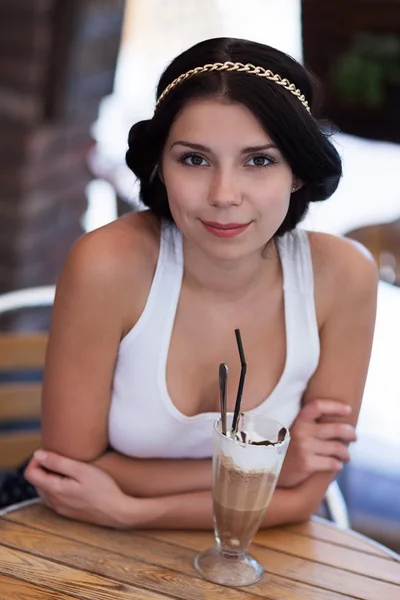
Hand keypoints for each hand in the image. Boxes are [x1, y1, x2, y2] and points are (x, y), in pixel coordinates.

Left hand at [24, 450, 142, 527]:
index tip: (51, 452)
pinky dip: (58, 486)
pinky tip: (74, 481)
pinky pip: (54, 497)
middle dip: (44, 467)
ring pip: (45, 489)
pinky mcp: (68, 512)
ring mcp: (61, 509)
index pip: (30, 474)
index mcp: (54, 490)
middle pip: (36, 481)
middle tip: (62, 457)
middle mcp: (54, 502)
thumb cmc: (103, 488)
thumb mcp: (82, 470)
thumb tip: (38, 455)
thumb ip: (58, 462)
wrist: (118, 512)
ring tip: (69, 468)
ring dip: (50, 477)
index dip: (36, 460)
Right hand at [278, 399, 356, 487]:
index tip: (349, 409)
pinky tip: (337, 465)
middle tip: (354, 437)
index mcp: (298, 420)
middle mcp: (301, 431)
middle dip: (350, 433)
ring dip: (346, 453)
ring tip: (347, 456)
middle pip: (337, 429)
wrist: (270, 470)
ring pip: (338, 448)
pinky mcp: (307, 464)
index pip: (318, 406)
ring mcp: (304, 447)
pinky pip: (333, 463)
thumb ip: (311, 425)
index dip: (335, 406)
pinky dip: (338, 465)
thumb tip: (340, 423)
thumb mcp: (295, 431)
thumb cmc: (288, 448)